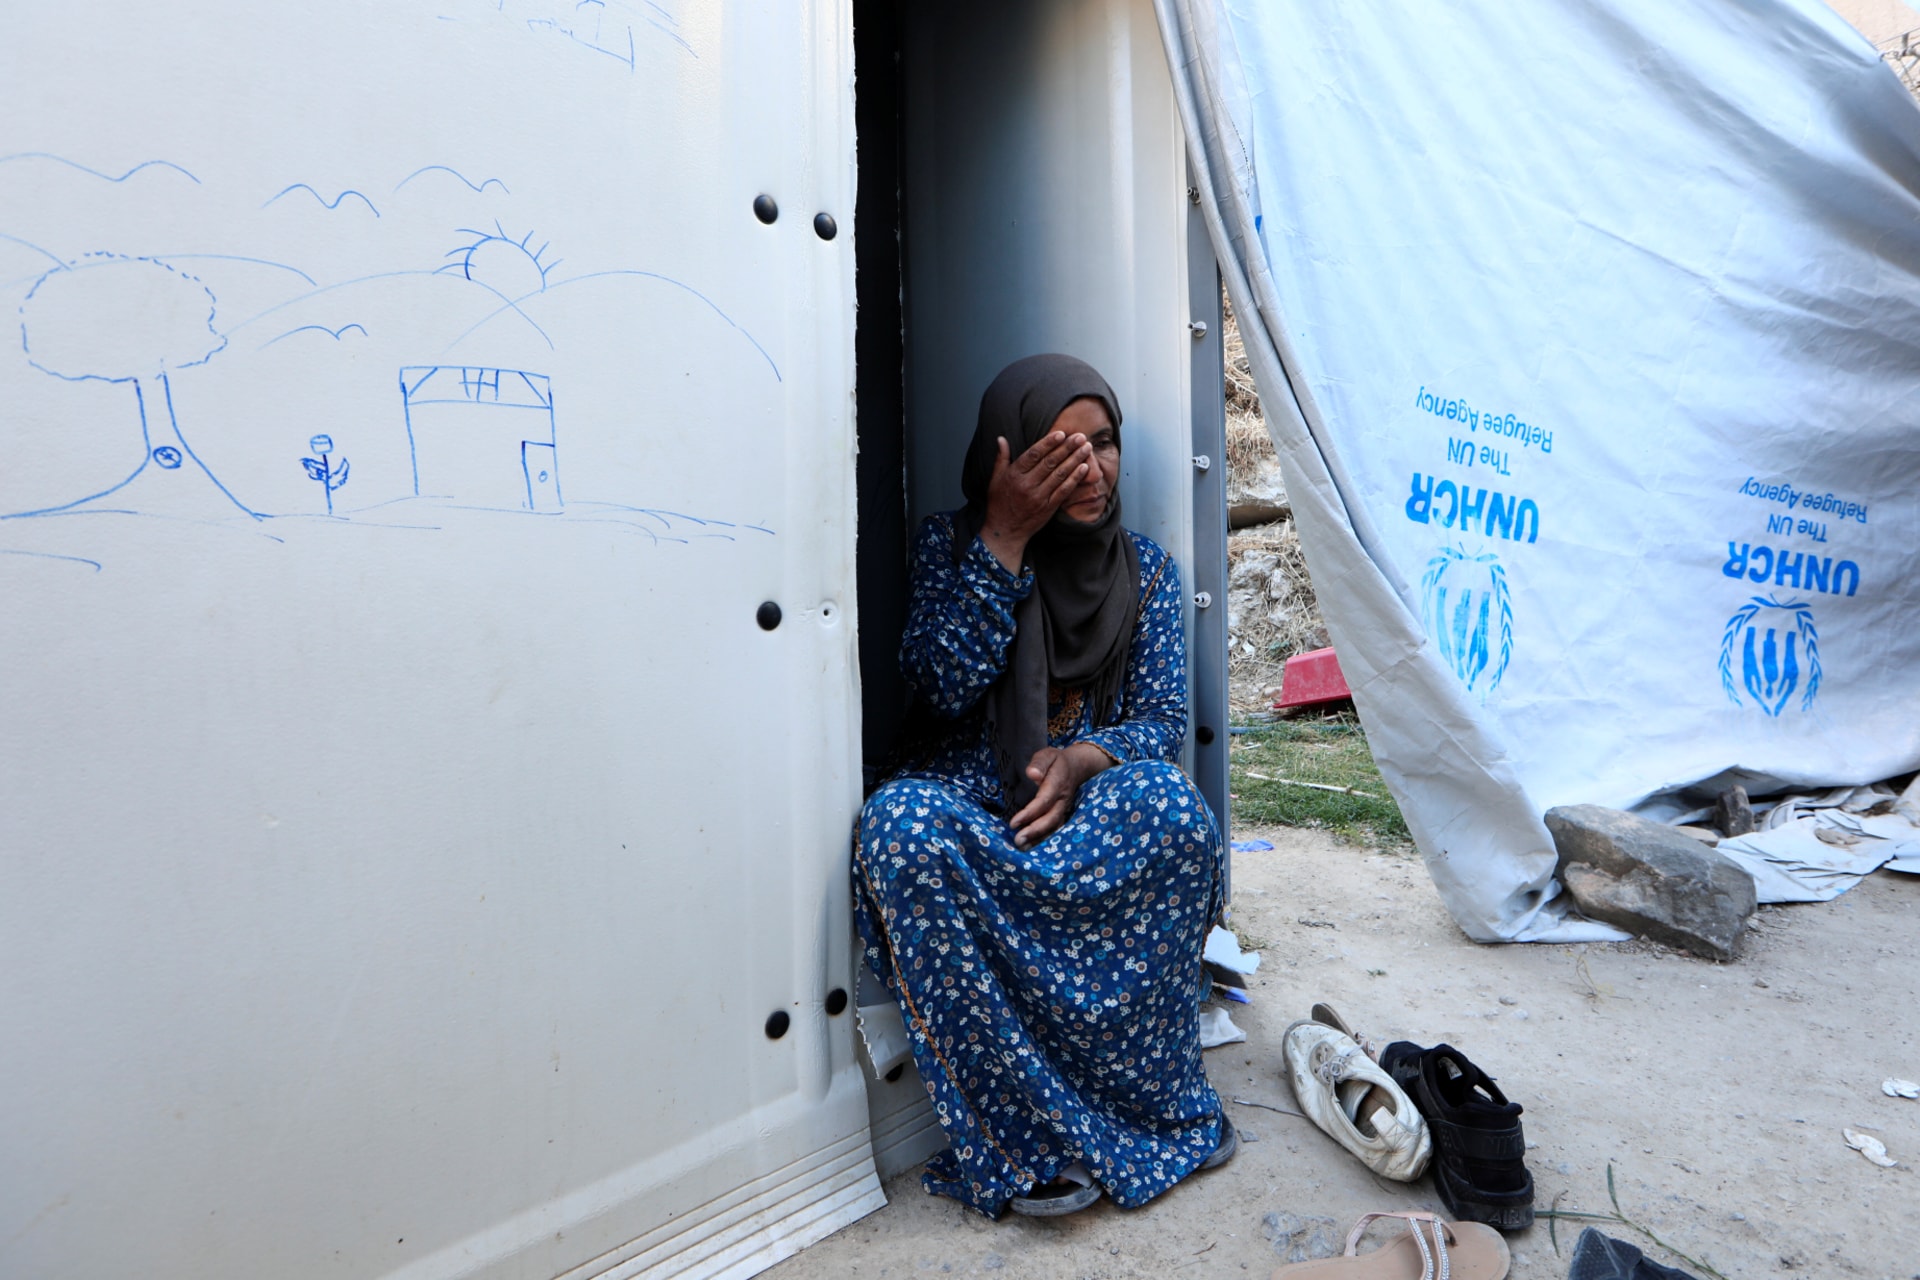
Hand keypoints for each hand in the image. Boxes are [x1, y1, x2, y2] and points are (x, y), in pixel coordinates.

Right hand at [979, 431, 1092, 571]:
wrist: (1005, 531)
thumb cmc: (999, 503)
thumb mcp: (995, 479)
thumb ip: (1001, 458)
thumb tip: (1000, 438)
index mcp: (1014, 474)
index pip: (1034, 455)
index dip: (1048, 443)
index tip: (1061, 433)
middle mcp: (1027, 485)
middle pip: (1050, 462)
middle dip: (1067, 448)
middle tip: (1080, 436)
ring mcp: (1039, 497)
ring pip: (1060, 474)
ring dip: (1075, 459)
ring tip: (1086, 448)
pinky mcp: (1048, 507)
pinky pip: (1064, 490)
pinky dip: (1075, 478)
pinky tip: (1084, 468)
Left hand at [1009, 742, 1113, 847]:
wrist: (1077, 767)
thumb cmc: (1056, 762)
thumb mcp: (1048, 755)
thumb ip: (1039, 763)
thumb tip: (1032, 775)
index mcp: (1058, 784)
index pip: (1044, 801)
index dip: (1030, 813)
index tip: (1014, 823)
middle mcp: (1063, 800)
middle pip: (1051, 818)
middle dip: (1035, 831)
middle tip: (1018, 841)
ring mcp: (1064, 809)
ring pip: (1054, 827)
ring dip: (1039, 839)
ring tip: (1023, 848)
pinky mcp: (1063, 814)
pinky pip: (1055, 829)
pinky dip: (1045, 839)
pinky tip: (1032, 847)